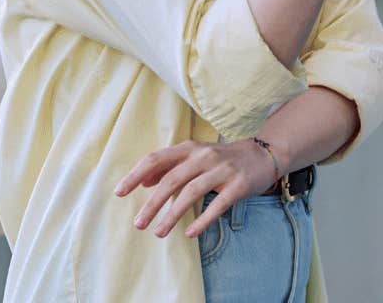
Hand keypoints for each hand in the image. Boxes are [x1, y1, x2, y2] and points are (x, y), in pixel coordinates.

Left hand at [115, 139, 278, 239]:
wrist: (263, 155)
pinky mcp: (238, 185)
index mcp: (190, 149)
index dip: (136, 175)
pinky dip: (202, 220)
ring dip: (172, 215)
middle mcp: (204, 156)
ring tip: (158, 233)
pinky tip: (190, 233)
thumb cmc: (223, 159)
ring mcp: (222, 170)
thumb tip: (143, 182)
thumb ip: (170, 167)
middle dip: (152, 204)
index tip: (119, 193)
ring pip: (191, 193)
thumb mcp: (195, 157)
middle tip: (138, 224)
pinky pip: (217, 204)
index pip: (156, 158)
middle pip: (171, 180)